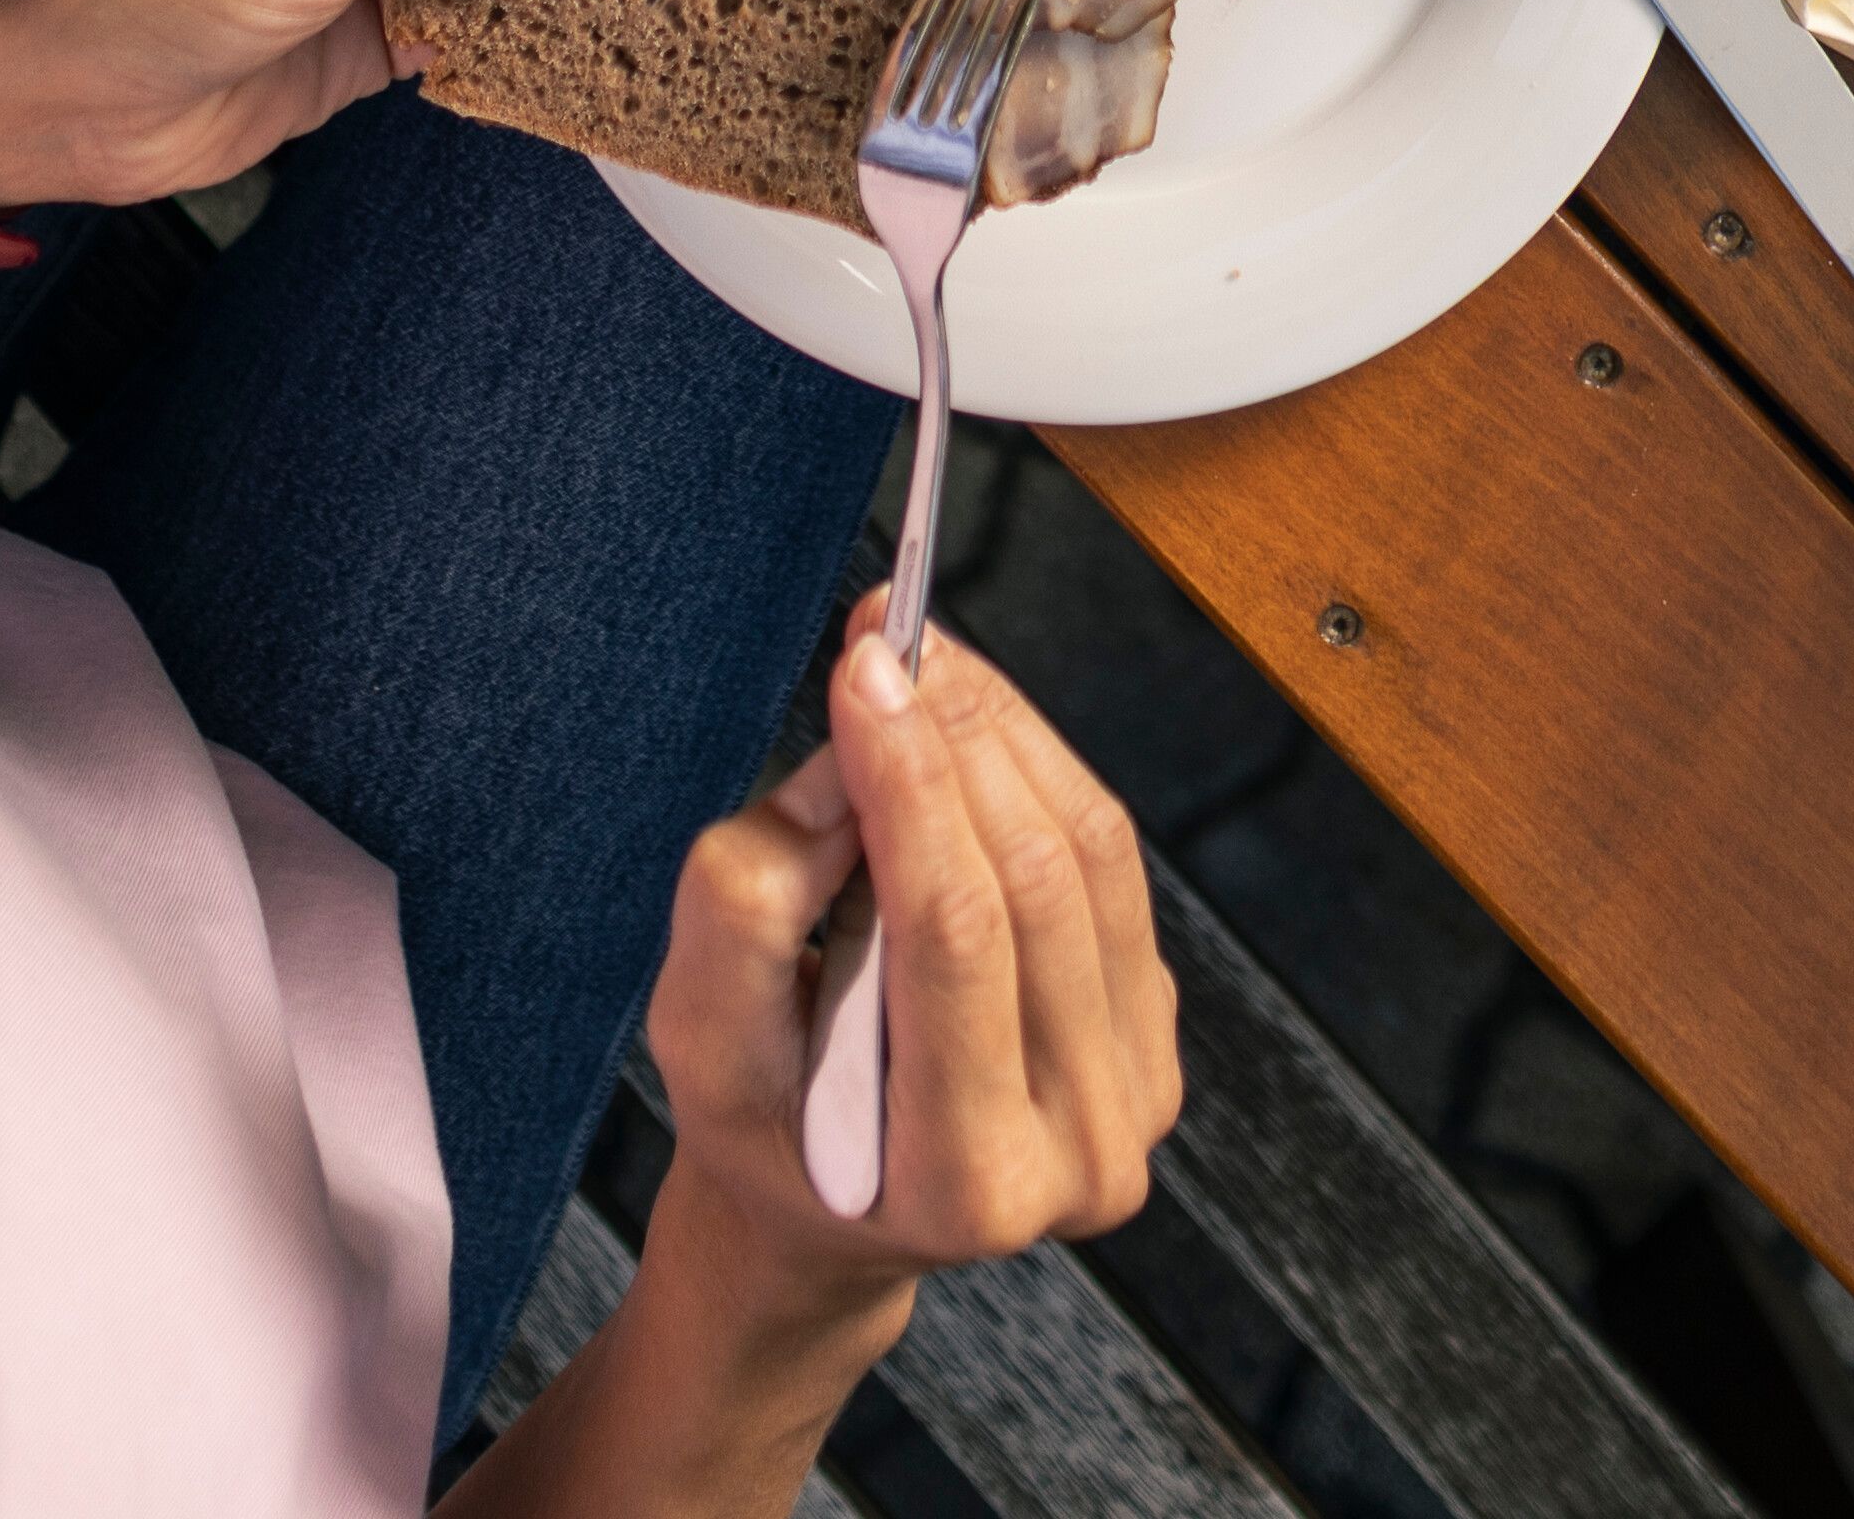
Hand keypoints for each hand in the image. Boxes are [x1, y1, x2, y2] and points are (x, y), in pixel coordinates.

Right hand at [637, 621, 1174, 1308]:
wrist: (834, 1217)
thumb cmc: (761, 1132)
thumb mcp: (701, 1039)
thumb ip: (743, 905)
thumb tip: (846, 767)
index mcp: (965, 1181)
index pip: (952, 936)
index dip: (909, 782)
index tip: (867, 664)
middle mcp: (1081, 1155)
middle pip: (1038, 884)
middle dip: (959, 735)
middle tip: (891, 637)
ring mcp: (1137, 1102)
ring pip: (1095, 857)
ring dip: (1007, 734)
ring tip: (925, 667)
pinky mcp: (1153, 1039)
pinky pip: (1114, 873)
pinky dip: (1041, 777)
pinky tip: (971, 736)